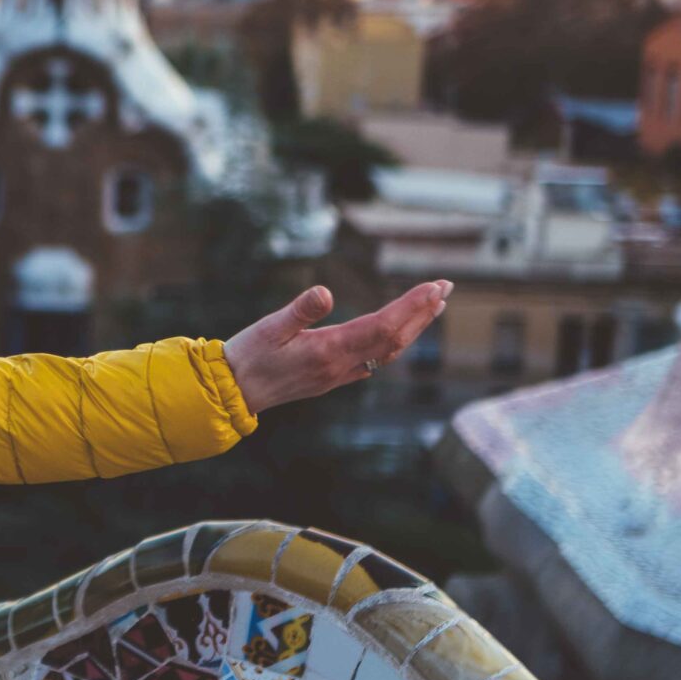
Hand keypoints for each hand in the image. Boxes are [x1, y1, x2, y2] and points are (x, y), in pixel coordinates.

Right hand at [222, 281, 450, 414]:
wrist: (235, 393)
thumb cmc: (248, 357)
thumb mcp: (268, 328)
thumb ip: (299, 310)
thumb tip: (326, 291)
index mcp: (329, 351)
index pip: (383, 326)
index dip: (411, 306)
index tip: (433, 286)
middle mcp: (342, 366)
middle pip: (395, 339)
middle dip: (422, 313)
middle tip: (445, 286)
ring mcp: (340, 374)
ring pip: (389, 351)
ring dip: (414, 327)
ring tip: (433, 305)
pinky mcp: (333, 376)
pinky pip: (376, 359)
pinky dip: (396, 341)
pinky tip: (400, 332)